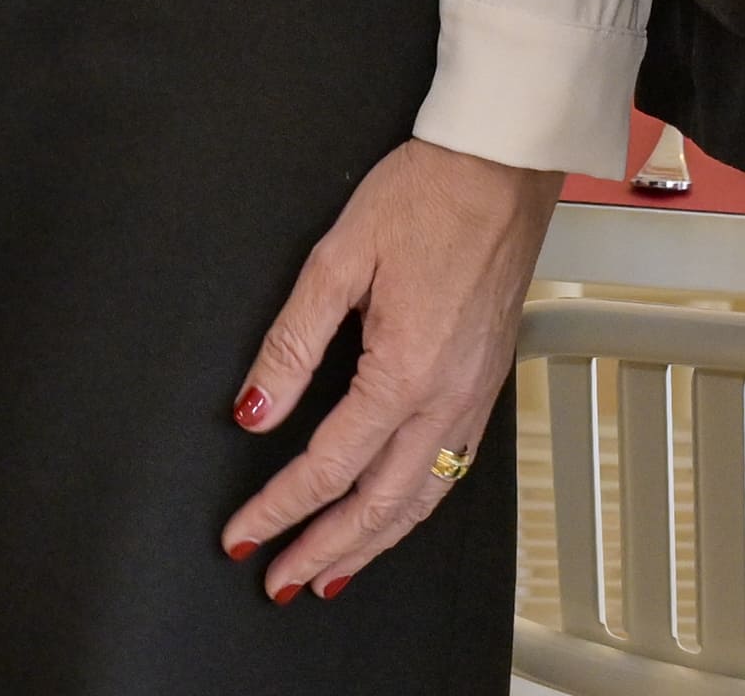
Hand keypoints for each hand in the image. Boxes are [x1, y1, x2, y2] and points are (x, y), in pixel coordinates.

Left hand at [221, 140, 561, 602]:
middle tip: (278, 579)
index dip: (278, 508)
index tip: (243, 534)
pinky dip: (415, 511)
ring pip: (421, 500)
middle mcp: (446, 398)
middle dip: (323, 549)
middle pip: (378, 504)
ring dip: (372, 544)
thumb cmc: (427, 195)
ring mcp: (474, 395)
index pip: (327, 466)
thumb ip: (291, 343)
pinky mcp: (487, 383)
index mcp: (404, 372)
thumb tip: (253, 410)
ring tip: (330, 573)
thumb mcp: (336, 259)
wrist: (501, 165)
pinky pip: (451, 471)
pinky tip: (395, 517)